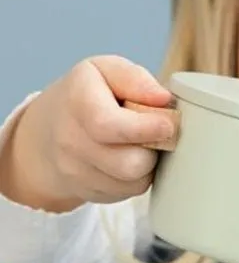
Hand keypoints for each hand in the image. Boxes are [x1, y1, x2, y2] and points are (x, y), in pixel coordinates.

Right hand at [0, 55, 174, 210]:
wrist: (46, 132)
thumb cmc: (86, 94)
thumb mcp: (106, 70)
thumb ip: (135, 79)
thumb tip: (163, 99)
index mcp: (77, 101)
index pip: (109, 125)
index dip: (145, 128)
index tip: (168, 125)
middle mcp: (69, 140)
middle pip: (129, 163)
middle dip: (154, 148)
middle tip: (156, 132)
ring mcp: (75, 171)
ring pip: (133, 181)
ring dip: (148, 164)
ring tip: (141, 143)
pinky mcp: (87, 192)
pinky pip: (128, 192)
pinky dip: (138, 177)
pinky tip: (129, 157)